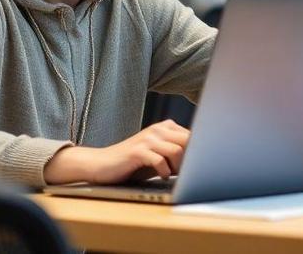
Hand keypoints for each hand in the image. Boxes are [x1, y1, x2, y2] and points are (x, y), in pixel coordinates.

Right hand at [43, 120, 189, 184]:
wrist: (102, 164)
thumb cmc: (133, 163)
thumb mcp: (158, 155)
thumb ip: (177, 153)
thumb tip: (201, 161)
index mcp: (165, 127)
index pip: (193, 136)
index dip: (197, 152)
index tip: (195, 165)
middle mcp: (158, 129)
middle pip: (189, 141)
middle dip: (191, 159)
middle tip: (184, 172)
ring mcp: (147, 139)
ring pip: (177, 150)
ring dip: (178, 166)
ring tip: (170, 174)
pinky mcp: (137, 151)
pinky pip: (160, 160)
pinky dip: (164, 171)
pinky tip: (161, 176)